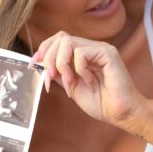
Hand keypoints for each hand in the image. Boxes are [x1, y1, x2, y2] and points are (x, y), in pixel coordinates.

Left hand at [32, 32, 147, 130]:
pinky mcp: (107, 53)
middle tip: (51, 78)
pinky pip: (81, 53)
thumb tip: (40, 64)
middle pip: (60, 38)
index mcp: (82, 55)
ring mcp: (99, 49)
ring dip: (62, 65)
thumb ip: (59, 73)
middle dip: (49, 59)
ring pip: (67, 42)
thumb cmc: (101, 102)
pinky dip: (79, 69)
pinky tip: (89, 80)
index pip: (58, 40)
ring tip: (71, 82)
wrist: (119, 113)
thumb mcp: (71, 86)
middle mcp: (90, 48)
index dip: (43, 50)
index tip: (34, 65)